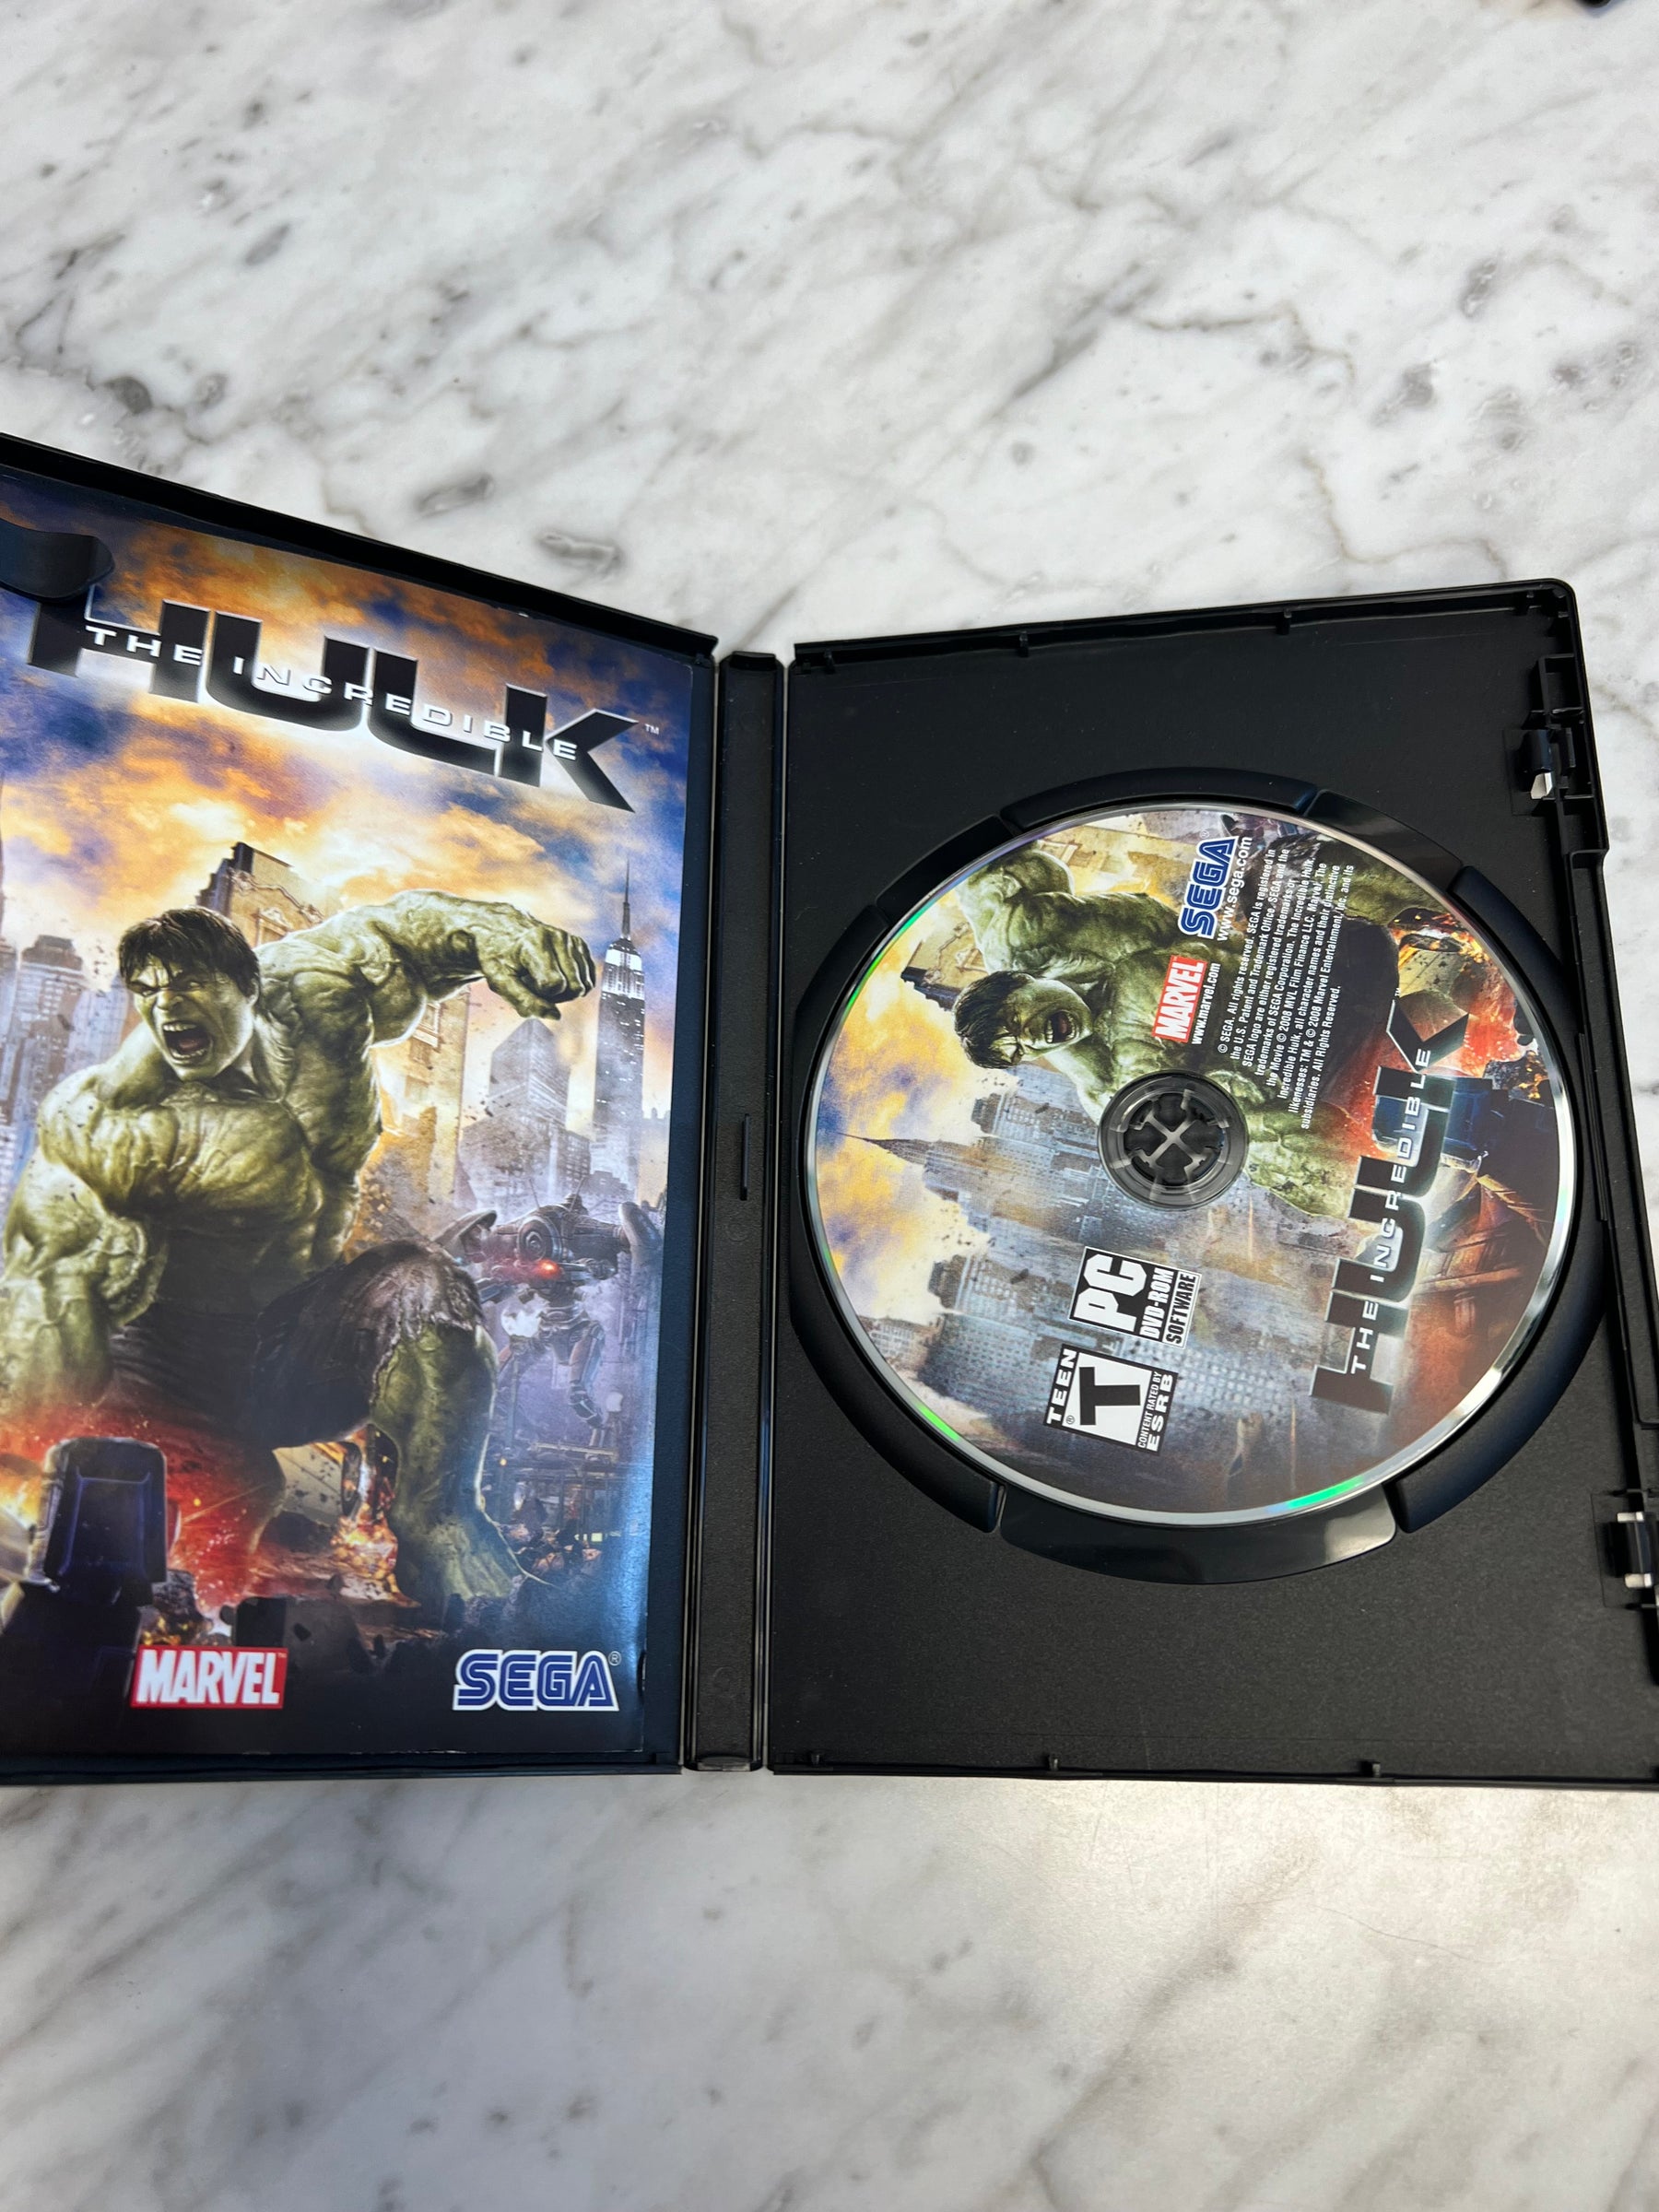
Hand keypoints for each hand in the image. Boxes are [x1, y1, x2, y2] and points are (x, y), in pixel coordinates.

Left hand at [474, 911, 595, 1018]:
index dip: (540, 994)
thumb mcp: (499, 980)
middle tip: (533, 984)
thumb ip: (524, 1001)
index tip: (524, 983)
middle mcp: (559, 937)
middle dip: (555, 996)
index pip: (555, 985)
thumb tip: (556, 1016)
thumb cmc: (499, 956)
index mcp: (536, 943)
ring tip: (542, 978)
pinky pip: (589, 980)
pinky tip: (555, 976)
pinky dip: (573, 985)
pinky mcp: (580, 945)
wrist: (503, 928)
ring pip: (584, 986)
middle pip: (574, 988)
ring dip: (564, 992)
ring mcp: (572, 940)